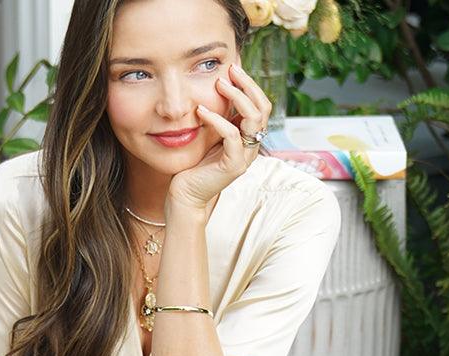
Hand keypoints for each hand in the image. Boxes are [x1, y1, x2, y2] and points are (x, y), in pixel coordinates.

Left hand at [166, 63, 271, 212]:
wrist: (186, 194)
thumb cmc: (195, 163)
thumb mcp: (211, 133)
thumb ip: (220, 115)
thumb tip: (219, 84)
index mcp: (249, 137)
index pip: (261, 104)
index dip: (250, 85)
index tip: (233, 68)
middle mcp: (252, 146)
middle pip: (263, 107)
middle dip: (248, 85)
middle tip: (230, 69)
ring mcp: (245, 157)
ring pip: (253, 119)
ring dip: (237, 97)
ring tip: (218, 84)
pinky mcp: (233, 166)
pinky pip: (231, 135)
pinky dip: (217, 119)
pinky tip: (201, 110)